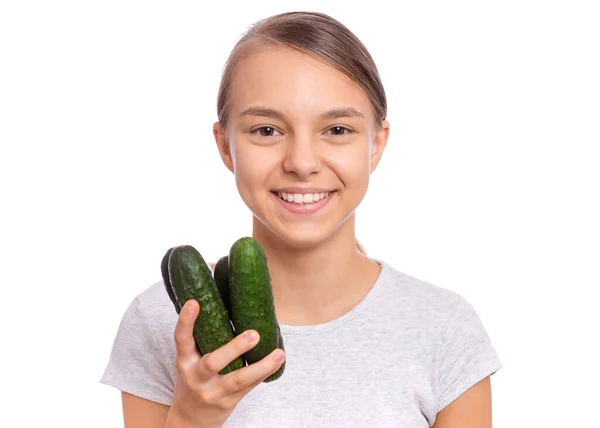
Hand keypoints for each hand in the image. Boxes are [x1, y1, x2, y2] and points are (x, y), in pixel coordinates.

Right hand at [166, 299, 285, 427]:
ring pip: (238, 379)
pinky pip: (248, 387)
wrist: (189, 421)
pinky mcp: (228, 402)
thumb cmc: (193, 379)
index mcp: (185, 361)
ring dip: (261, 366)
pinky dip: (263, 373)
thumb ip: (202, 335)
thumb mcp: (190, 359)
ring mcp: (213, 392)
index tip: (194, 302)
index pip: (182, 339)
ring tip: (279, 353)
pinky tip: (278, 361)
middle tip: (253, 334)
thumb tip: (222, 294)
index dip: (186, 320)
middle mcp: (196, 377)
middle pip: (213, 363)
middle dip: (234, 348)